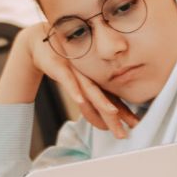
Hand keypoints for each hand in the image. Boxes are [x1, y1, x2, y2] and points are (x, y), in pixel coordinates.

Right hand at [0, 24, 139, 137]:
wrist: (41, 42)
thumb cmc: (63, 62)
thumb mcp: (79, 80)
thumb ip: (92, 96)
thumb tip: (109, 113)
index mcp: (95, 81)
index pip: (112, 101)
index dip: (124, 114)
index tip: (135, 125)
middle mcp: (89, 77)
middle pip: (103, 100)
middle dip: (114, 118)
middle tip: (123, 133)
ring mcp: (75, 72)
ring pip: (90, 91)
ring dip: (101, 102)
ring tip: (112, 113)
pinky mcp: (60, 68)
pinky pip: (68, 80)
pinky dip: (74, 90)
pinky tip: (79, 99)